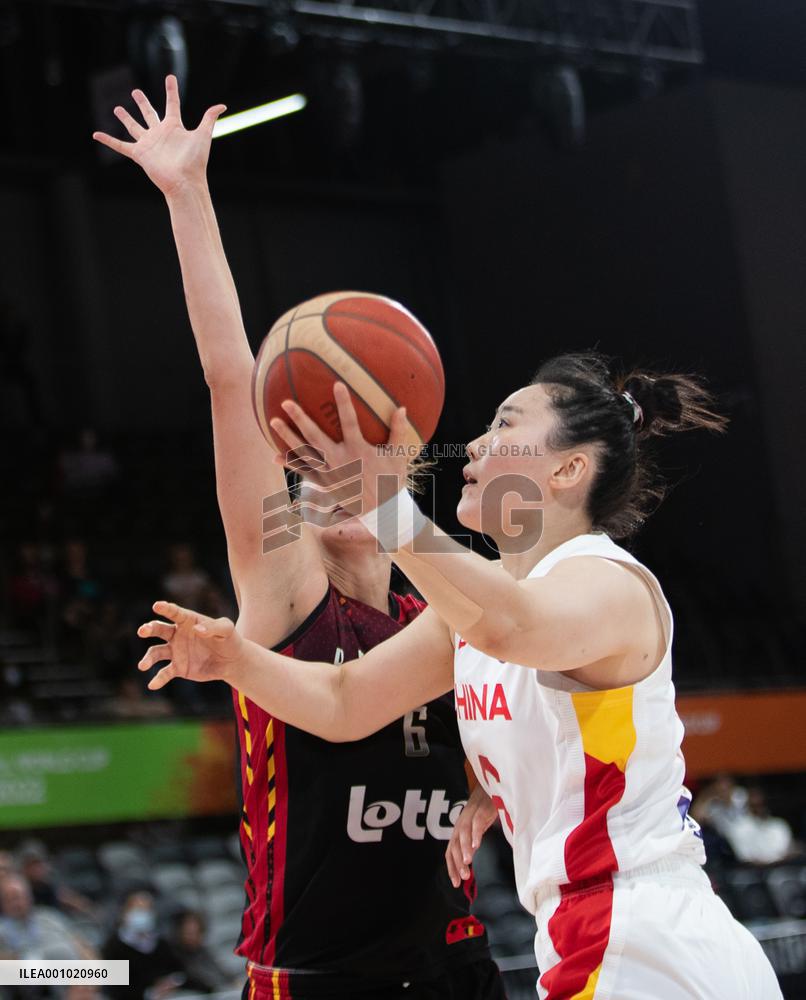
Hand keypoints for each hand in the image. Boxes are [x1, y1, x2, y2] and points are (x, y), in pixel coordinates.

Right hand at [92, 75, 225, 196]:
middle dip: (142, 102)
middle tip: (136, 92)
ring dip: (126, 118)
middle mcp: (160, 134)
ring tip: (117, 108)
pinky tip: (96, 134)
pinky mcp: (139, 154)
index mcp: (174, 127)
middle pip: (149, 114)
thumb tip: (221, 105)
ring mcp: (149, 143)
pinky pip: (120, 145)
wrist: (185, 181)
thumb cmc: (195, 161)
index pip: (172, 104)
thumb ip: (209, 119)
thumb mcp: (203, 135)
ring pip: (134, 127)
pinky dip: (108, 140)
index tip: (170, 77)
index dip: (171, 90)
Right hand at [137, 600, 242, 689]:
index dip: (166, 608)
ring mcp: (176, 651)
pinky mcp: (178, 668)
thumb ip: (213, 627)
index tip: (157, 606)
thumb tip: (197, 629)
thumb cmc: (229, 640)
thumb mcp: (226, 629)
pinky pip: (165, 673)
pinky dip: (158, 679)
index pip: (175, 613)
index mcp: (188, 621)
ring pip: (157, 652)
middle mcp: (177, 634)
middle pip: (159, 630)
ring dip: (149, 658)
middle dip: (150, 629)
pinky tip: (153, 685)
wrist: (231, 662)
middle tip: (143, 630)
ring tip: (142, 666)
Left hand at [269, 381, 412, 514]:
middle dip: (300, 418)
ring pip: (305, 452)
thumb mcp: (399, 456)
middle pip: (315, 436)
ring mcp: (330, 472)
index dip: (343, 403)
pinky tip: (275, 457)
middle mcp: (340, 460)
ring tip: (273, 421)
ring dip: (288, 436)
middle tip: (286, 402)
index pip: (349, 421)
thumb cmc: (392, 480)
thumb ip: (399, 431)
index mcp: (359, 450)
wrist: (382, 512)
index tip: (336, 384)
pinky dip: (290, 464)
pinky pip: (305, 472)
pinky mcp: (325, 484)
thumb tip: (403, 408)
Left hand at [445, 784, 498, 887]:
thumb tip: (472, 862)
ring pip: (464, 833)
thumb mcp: (477, 828)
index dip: (452, 867)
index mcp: (459, 830)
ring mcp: (471, 816)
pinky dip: (476, 834)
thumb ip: (473, 843)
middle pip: (455, 844)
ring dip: (465, 849)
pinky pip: (477, 822)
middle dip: (458, 862)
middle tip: (464, 877)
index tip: (456, 883)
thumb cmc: (484, 810)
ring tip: (468, 863)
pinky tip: (477, 845)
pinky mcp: (482, 810)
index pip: (450, 851)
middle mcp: (461, 823)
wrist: (490, 786)